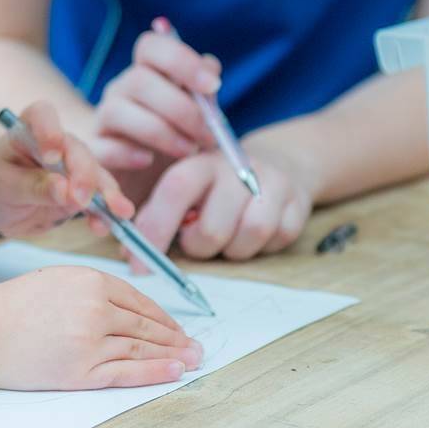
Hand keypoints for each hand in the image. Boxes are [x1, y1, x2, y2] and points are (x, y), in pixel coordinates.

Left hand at [0, 101, 134, 238]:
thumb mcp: (5, 186)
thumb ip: (34, 187)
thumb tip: (65, 189)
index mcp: (28, 130)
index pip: (42, 115)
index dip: (50, 130)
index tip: (51, 155)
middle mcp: (57, 143)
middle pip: (77, 150)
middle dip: (83, 174)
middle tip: (80, 198)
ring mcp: (73, 168)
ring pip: (95, 176)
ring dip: (107, 193)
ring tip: (118, 211)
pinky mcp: (82, 192)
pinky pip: (99, 201)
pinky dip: (105, 215)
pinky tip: (105, 227)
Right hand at [0, 266, 202, 389]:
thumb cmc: (12, 306)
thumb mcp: (56, 280)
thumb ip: (91, 289)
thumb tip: (125, 305)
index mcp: (91, 281)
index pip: (138, 300)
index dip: (162, 316)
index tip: (175, 327)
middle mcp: (96, 308)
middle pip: (146, 325)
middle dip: (174, 337)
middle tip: (195, 345)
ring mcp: (91, 341)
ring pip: (142, 348)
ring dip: (172, 355)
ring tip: (192, 359)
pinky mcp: (82, 370)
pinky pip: (127, 372)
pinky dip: (155, 372)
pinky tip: (174, 371)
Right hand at [89, 18, 221, 171]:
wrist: (154, 184)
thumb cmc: (180, 142)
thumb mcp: (199, 119)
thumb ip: (204, 94)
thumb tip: (210, 67)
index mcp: (148, 72)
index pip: (152, 46)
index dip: (182, 60)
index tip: (213, 86)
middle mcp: (121, 89)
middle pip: (138, 79)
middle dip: (180, 108)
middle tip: (208, 134)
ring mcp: (103, 119)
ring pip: (117, 111)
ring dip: (160, 131)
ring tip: (188, 151)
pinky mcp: (94, 151)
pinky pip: (102, 146)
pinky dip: (127, 153)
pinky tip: (148, 161)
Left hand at [129, 143, 312, 262]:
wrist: (280, 163)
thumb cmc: (218, 186)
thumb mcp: (187, 187)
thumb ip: (159, 213)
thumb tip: (130, 254)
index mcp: (200, 162)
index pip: (174, 192)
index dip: (155, 230)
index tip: (140, 264)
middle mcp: (236, 168)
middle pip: (211, 230)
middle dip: (199, 246)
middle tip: (198, 237)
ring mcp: (272, 183)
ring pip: (247, 238)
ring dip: (232, 248)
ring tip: (228, 233)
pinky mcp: (298, 202)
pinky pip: (276, 240)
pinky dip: (262, 246)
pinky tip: (254, 231)